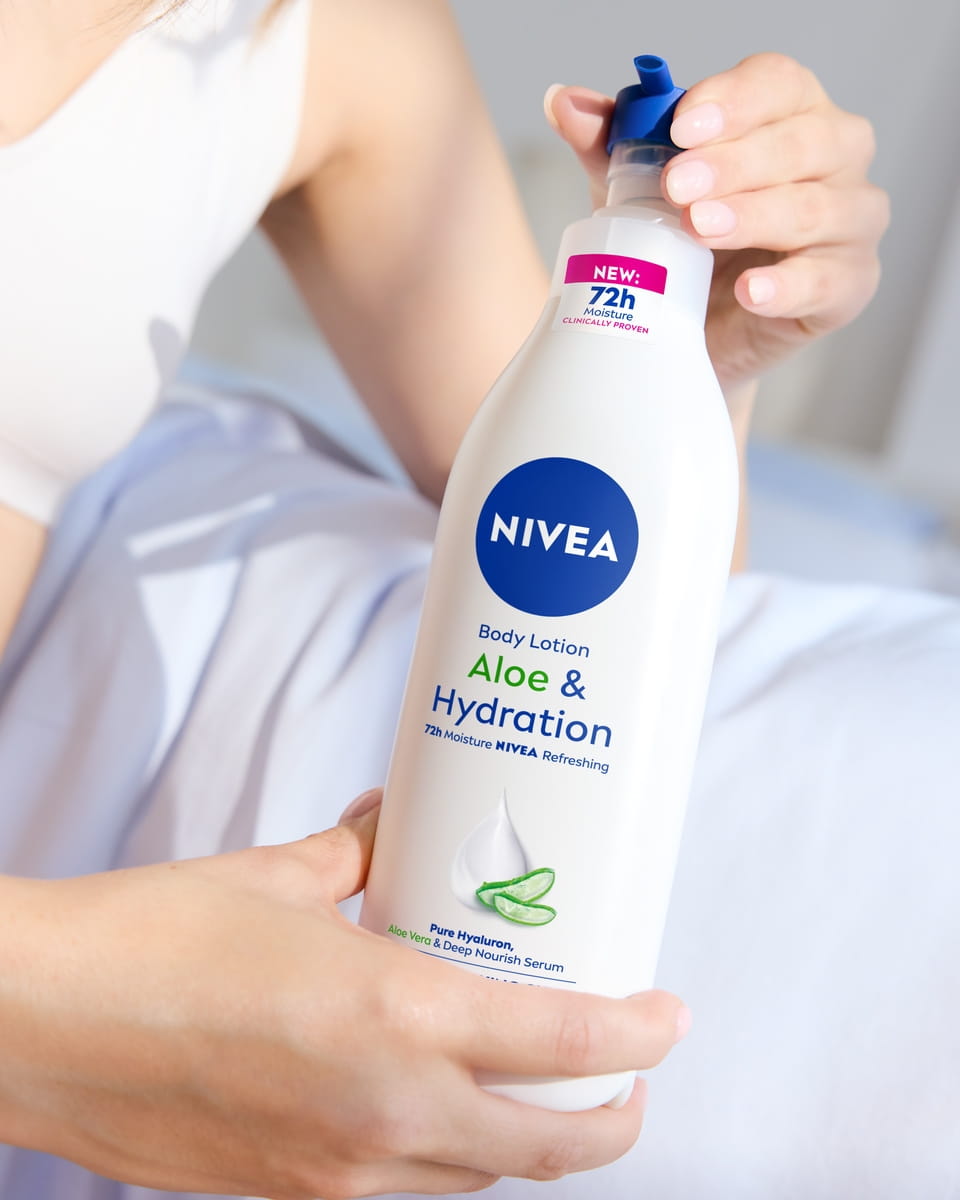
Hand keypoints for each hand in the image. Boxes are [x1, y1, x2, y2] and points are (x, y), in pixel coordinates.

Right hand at [0, 792, 688, 1198]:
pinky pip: (406, 1188)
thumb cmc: (153, 942)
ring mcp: (335, 1169)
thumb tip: (395, 823)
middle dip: (607, 1124)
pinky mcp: (291, 1194)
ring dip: (530, 1146)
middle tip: (627, 1079)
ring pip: (477, 1179)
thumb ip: (360, 852)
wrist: (40, 1023)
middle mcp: (381, 1111)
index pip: (560, 1043)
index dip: (636, 1036)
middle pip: (542, 1151)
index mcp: (391, 1018)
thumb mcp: (279, 877)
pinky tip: (438, 1109)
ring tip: (542, 1094)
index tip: (668, 1019)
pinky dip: (451, 1158)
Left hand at [545, 53, 888, 390]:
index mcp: (790, 113)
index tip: (681, 126)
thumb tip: (563, 103)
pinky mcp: (847, 286)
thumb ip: (610, 144)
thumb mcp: (638, 192)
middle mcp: (835, 158)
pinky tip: (750, 291)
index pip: (778, 83)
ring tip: (699, 228)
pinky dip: (789, 285)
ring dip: (756, 215)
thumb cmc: (680, 245)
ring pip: (818, 208)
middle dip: (736, 161)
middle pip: (804, 141)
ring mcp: (850, 223)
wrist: (694, 333)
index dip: (732, 100)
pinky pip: (830, 280)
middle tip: (677, 185)